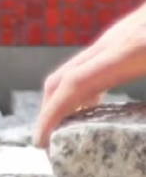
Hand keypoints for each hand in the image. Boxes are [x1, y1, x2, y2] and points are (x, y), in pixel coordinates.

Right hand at [35, 0, 145, 147]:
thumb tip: (144, 130)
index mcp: (130, 53)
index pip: (73, 85)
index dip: (51, 114)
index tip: (40, 142)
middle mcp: (116, 42)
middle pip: (63, 77)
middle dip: (48, 111)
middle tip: (49, 145)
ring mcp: (120, 34)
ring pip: (75, 68)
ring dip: (64, 99)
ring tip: (70, 130)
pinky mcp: (128, 31)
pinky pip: (91, 62)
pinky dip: (83, 86)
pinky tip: (98, 103)